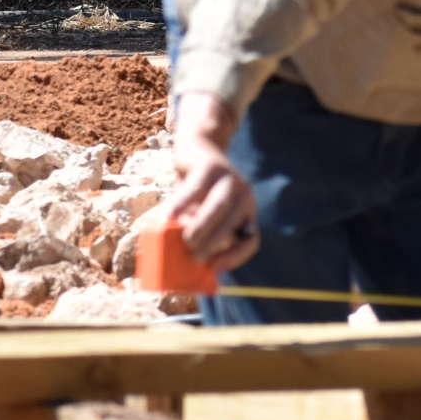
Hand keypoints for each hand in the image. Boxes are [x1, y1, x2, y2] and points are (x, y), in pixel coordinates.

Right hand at [168, 91, 258, 274]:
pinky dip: (182, 205)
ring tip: (186, 241)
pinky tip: (169, 217)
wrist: (196, 150)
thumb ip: (197, 230)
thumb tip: (182, 259)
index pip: (251, 240)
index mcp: (245, 212)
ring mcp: (228, 179)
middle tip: (194, 258)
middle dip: (213, 245)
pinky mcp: (209, 167)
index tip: (214, 269)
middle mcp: (243, 195)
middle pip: (232, 223)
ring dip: (202, 227)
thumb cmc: (196, 191)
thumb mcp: (201, 212)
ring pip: (218, 207)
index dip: (235, 257)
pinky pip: (195, 189)